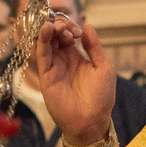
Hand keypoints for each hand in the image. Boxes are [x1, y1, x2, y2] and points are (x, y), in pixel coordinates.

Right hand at [31, 10, 115, 143]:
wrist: (91, 120)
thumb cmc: (101, 97)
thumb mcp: (103, 67)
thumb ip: (94, 47)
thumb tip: (88, 25)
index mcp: (77, 57)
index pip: (68, 35)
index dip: (71, 27)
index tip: (78, 31)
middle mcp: (63, 60)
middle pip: (55, 36)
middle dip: (59, 26)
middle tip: (66, 28)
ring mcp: (53, 67)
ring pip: (46, 42)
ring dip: (49, 30)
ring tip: (55, 26)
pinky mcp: (46, 75)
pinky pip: (41, 54)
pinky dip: (42, 41)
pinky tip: (47, 30)